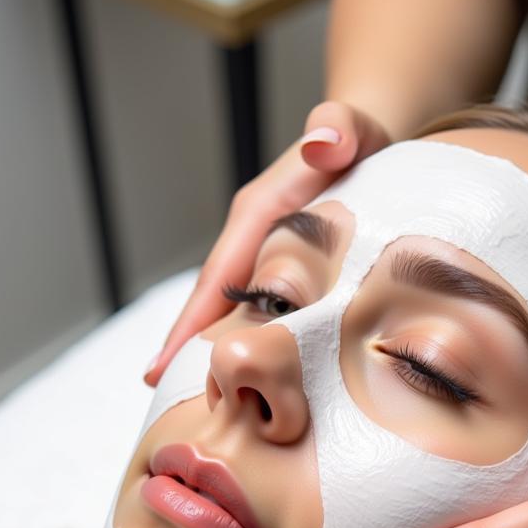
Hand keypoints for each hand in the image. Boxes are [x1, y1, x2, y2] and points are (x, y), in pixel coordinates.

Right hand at [143, 102, 391, 385]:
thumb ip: (340, 126)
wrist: (368, 138)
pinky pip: (260, 307)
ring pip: (233, 308)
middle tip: (164, 396)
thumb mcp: (355, 128)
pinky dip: (250, 339)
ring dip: (215, 349)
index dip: (189, 323)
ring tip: (201, 400)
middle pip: (212, 299)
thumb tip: (322, 143)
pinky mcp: (284, 265)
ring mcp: (265, 252)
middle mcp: (252, 236)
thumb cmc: (360, 136)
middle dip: (186, 347)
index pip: (216, 275)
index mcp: (259, 212)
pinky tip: (250, 375)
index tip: (159, 367)